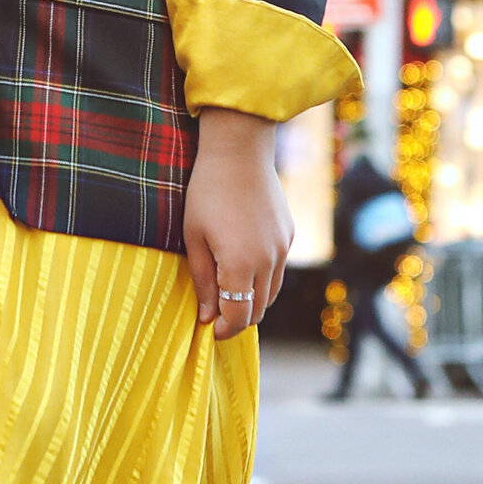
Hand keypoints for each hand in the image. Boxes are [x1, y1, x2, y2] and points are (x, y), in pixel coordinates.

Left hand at [182, 107, 291, 339]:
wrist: (239, 152)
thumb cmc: (206, 194)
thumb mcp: (194, 238)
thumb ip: (202, 281)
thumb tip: (208, 317)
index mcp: (240, 265)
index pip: (238, 316)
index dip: (224, 330)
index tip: (210, 331)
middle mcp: (268, 261)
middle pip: (258, 309)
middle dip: (238, 319)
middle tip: (217, 316)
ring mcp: (282, 248)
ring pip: (271, 292)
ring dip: (252, 300)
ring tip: (230, 294)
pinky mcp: (288, 234)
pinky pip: (278, 268)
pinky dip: (263, 278)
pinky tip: (244, 266)